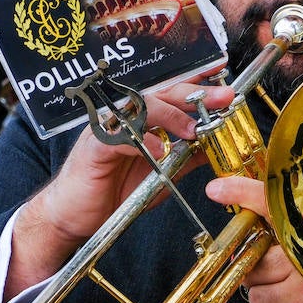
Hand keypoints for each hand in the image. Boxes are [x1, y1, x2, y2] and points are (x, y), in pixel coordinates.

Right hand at [5, 77, 231, 298]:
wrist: (74, 215)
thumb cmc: (113, 190)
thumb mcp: (160, 174)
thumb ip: (184, 158)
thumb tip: (214, 147)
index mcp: (141, 120)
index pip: (173, 96)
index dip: (199, 89)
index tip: (227, 87)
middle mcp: (125, 118)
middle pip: (161, 94)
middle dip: (194, 94)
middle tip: (223, 97)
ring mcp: (108, 128)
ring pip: (140, 108)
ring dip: (170, 115)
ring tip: (192, 130)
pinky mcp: (94, 147)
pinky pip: (119, 137)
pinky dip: (141, 141)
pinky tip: (158, 149)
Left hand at [206, 177, 302, 302]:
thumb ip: (300, 233)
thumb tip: (255, 218)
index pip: (273, 205)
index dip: (242, 193)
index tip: (217, 190)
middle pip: (254, 265)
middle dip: (261, 275)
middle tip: (282, 277)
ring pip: (257, 298)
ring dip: (271, 302)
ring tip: (298, 298)